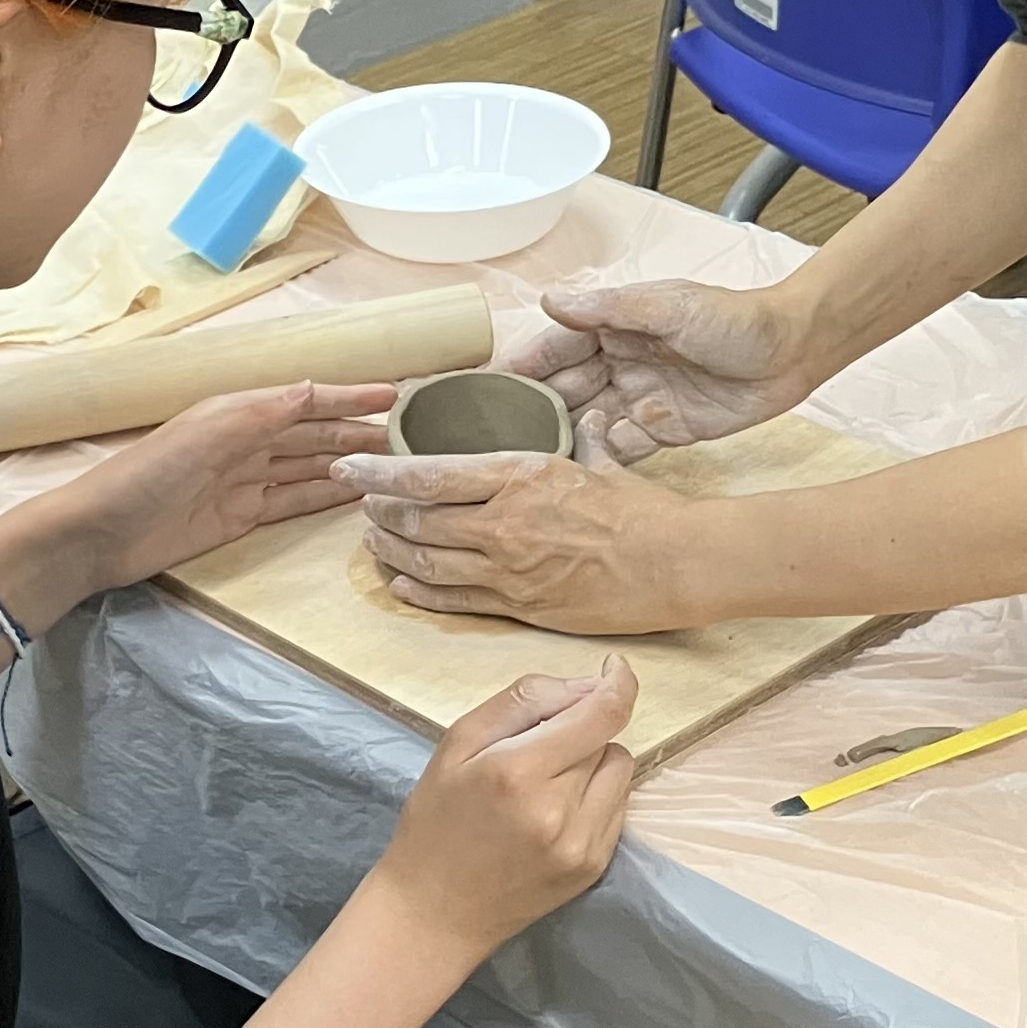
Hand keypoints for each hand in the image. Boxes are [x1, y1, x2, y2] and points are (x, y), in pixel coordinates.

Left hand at [20, 382, 398, 595]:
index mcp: (237, 413)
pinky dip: (325, 497)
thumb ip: (261, 414)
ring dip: (349, 464)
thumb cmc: (145, 475)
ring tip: (395, 464)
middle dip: (358, 431)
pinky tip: (356, 495)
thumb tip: (313, 388)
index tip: (394, 393)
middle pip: (314, 435)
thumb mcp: (205, 436)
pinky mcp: (241, 517)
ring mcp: (245, 481)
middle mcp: (245, 442)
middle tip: (410, 435)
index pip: (305, 401)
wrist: (98, 533)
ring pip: (309, 468)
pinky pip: (293, 502)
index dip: (349, 397)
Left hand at [335, 449, 703, 634]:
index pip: (428, 474)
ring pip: (426, 564)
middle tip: (361, 505)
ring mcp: (509, 570)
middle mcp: (504, 523)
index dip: (378, 473)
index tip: (349, 466)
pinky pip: (455, 601)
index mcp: (520, 475)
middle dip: (379, 513)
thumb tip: (583, 420)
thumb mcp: (601, 463)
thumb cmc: (645, 511)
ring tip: (374, 542)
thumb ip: (579, 442)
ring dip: (392, 553)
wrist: (677, 564)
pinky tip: (401, 585)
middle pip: (416, 521)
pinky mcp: (521, 607)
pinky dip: (419, 593)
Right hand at [362, 660, 640, 961]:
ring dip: (594, 762)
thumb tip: (586, 684)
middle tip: (536, 749)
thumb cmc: (437, 820)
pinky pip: (617, 807)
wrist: (435, 912)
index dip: (617, 683)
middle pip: (607, 738)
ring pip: (620, 770)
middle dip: (580, 730)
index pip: (602, 713)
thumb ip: (523, 701)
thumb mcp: (457, 744)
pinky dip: (595, 797)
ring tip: (547, 782)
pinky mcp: (593, 867)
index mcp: (519, 772)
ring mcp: (582, 845)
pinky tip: (554, 811)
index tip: (613, 669)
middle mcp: (559, 810)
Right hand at [507, 281, 817, 463]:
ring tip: (521, 467)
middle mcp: (617, 361)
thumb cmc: (733, 317)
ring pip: (585, 421)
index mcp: (612, 326)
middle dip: (529, 412)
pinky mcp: (662, 430)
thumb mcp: (668, 307)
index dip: (518, 369)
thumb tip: (550, 301)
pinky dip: (597, 460)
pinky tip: (572, 476)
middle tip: (490, 443)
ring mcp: (638, 397)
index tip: (479, 392)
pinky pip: (619, 448)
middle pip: (562, 390)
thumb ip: (608, 309)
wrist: (791, 351)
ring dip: (559, 440)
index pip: (552, 349)